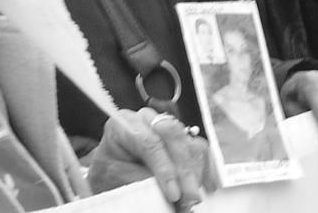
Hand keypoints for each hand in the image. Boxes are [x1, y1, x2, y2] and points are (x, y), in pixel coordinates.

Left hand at [88, 109, 209, 209]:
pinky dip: (205, 169)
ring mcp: (166, 127)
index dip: (165, 169)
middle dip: (184, 170)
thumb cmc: (110, 175)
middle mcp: (147, 120)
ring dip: (196, 172)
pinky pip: (200, 150)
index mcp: (123, 124)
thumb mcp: (118, 179)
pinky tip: (207, 186)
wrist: (111, 177)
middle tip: (188, 197)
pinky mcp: (181, 138)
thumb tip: (173, 192)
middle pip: (174, 137)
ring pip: (191, 143)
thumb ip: (143, 180)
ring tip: (192, 198)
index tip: (173, 193)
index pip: (149, 141)